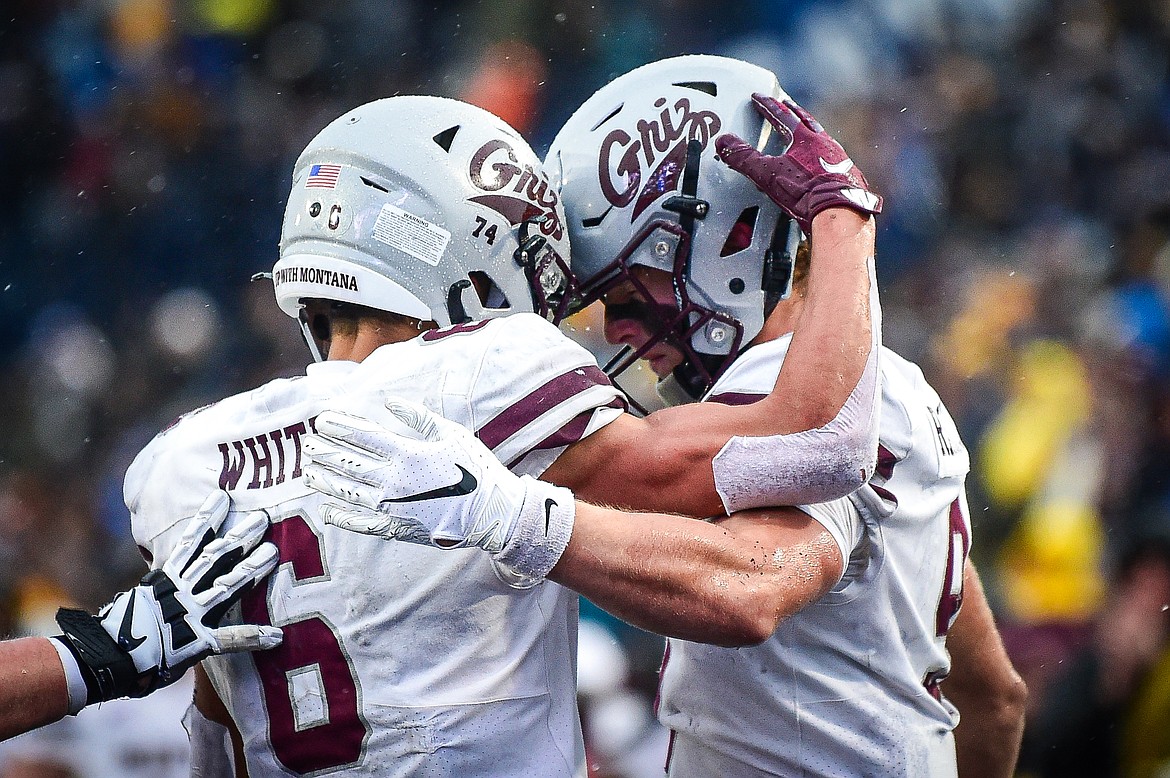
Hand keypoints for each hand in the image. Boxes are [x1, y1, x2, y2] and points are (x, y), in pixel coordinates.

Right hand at [54, 491, 280, 703]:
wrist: (106, 661)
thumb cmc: (124, 632)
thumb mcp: (143, 597)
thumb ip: (164, 584)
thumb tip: (173, 568)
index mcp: (165, 581)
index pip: (189, 543)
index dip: (206, 519)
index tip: (222, 496)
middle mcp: (180, 593)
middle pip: (214, 558)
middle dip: (239, 537)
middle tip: (263, 517)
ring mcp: (190, 616)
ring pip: (227, 587)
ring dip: (252, 570)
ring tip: (274, 553)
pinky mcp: (197, 643)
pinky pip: (231, 640)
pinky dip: (254, 637)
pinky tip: (277, 636)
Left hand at [303, 398, 574, 584]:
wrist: (492, 514)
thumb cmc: (476, 469)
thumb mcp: (452, 434)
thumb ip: (418, 417)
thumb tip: (391, 401)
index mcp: (407, 454)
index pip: (362, 436)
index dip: (339, 426)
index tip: (321, 419)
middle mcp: (393, 481)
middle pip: (348, 463)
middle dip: (324, 451)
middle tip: (307, 443)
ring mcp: (393, 507)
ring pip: (348, 493)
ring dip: (326, 481)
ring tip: (308, 472)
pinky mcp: (398, 528)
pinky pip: (363, 524)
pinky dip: (343, 518)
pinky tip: (329, 511)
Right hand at [715, 93, 881, 233]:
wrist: (837, 213)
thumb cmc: (806, 192)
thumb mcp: (767, 174)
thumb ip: (744, 158)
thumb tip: (724, 143)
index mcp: (806, 138)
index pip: (783, 115)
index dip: (768, 106)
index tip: (759, 98)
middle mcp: (826, 144)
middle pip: (807, 121)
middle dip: (794, 112)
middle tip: (787, 105)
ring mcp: (839, 160)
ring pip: (823, 140)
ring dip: (811, 135)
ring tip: (804, 135)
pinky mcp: (847, 177)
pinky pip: (833, 161)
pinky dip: (823, 158)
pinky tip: (821, 166)